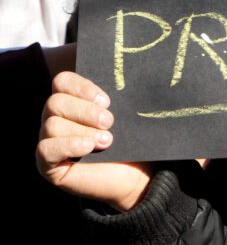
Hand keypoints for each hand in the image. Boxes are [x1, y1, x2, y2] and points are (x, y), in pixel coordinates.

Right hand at [37, 71, 152, 211]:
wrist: (142, 178)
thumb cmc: (140, 142)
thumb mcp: (138, 113)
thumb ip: (140, 93)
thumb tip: (163, 66)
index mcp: (77, 101)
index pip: (63, 81)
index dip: (82, 86)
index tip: (108, 100)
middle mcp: (60, 119)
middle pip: (55, 101)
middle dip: (85, 110)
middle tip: (111, 121)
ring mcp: (53, 141)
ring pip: (51, 123)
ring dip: (82, 130)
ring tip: (107, 141)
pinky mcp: (49, 165)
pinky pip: (45, 149)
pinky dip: (67, 145)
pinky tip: (88, 149)